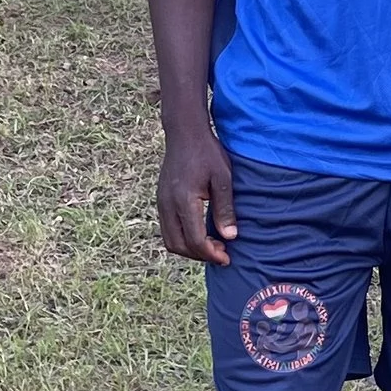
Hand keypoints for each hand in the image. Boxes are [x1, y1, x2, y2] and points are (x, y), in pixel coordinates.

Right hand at [156, 121, 235, 263]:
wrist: (184, 133)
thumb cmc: (207, 153)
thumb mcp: (223, 179)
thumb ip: (225, 209)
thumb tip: (230, 237)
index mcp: (184, 200)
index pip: (194, 240)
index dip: (211, 254)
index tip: (227, 257)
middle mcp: (168, 205)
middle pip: (178, 245)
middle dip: (200, 255)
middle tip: (221, 252)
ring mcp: (161, 203)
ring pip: (170, 240)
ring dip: (190, 249)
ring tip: (212, 245)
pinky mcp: (161, 200)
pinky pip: (168, 229)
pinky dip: (182, 238)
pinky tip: (200, 232)